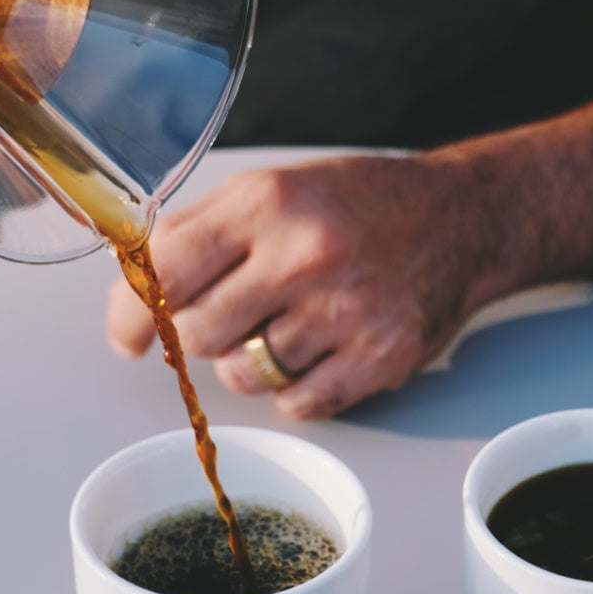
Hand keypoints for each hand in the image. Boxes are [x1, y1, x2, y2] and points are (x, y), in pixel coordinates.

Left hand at [105, 155, 507, 418]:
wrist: (464, 217)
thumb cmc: (359, 204)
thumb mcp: (275, 188)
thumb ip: (200, 233)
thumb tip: (134, 292)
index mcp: (268, 204)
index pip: (167, 268)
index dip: (132, 310)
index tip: (127, 337)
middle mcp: (306, 255)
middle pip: (199, 333)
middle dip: (202, 334)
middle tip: (232, 316)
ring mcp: (346, 311)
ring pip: (244, 376)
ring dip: (251, 362)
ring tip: (287, 326)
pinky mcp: (380, 358)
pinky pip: (297, 404)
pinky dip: (296, 389)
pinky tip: (320, 351)